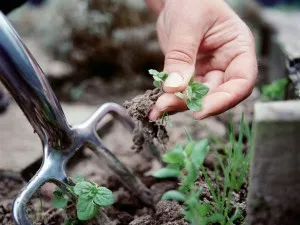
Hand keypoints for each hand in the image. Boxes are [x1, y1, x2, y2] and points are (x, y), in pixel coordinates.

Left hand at [145, 0, 256, 119]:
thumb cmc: (191, 1)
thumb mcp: (187, 24)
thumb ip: (181, 56)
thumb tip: (174, 88)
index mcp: (238, 49)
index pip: (242, 82)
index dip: (224, 101)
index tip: (200, 111)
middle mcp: (226, 64)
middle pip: (216, 93)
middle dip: (192, 102)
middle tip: (165, 105)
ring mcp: (208, 71)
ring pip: (197, 96)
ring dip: (177, 104)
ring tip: (157, 109)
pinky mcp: (190, 75)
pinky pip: (183, 91)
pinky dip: (170, 99)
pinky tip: (156, 107)